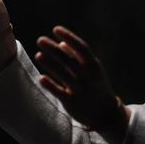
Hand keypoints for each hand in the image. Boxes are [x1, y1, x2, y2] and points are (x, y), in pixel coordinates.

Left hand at [35, 26, 128, 143]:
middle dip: (54, 49)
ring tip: (38, 55)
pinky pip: (60, 92)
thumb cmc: (96, 86)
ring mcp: (81, 90)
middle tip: (40, 40)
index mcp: (94, 66)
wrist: (106, 114)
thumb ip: (77, 57)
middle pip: (69, 60)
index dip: (69, 37)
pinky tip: (41, 78)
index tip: (56, 29)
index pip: (82, 48)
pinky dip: (51, 85)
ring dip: (51, 64)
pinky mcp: (73, 103)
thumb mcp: (92, 70)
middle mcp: (88, 77)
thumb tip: (61, 43)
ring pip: (64, 75)